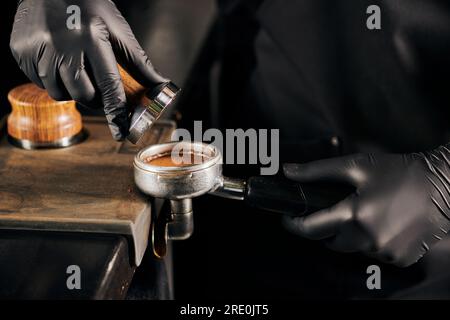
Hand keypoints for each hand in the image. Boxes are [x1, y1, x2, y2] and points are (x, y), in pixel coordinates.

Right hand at [10, 0, 167, 139]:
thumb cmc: (89, 6)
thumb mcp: (117, 30)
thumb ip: (139, 62)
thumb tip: (160, 86)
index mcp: (91, 38)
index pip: (108, 86)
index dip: (116, 113)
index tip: (122, 132)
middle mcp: (62, 44)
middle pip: (81, 95)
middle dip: (94, 101)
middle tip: (99, 94)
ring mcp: (37, 48)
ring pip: (58, 93)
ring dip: (73, 91)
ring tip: (78, 72)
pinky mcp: (21, 51)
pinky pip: (38, 81)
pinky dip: (53, 80)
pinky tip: (58, 63)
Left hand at [283, 146, 449, 266]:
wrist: (444, 186)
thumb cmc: (400, 172)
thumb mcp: (357, 166)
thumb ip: (318, 170)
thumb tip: (288, 171)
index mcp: (354, 214)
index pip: (310, 228)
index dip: (294, 224)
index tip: (287, 218)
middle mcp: (367, 238)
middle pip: (330, 242)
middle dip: (326, 229)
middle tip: (336, 210)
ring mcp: (384, 252)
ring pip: (352, 248)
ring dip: (351, 234)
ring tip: (365, 212)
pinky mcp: (399, 259)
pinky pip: (374, 253)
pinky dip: (372, 241)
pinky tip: (383, 223)